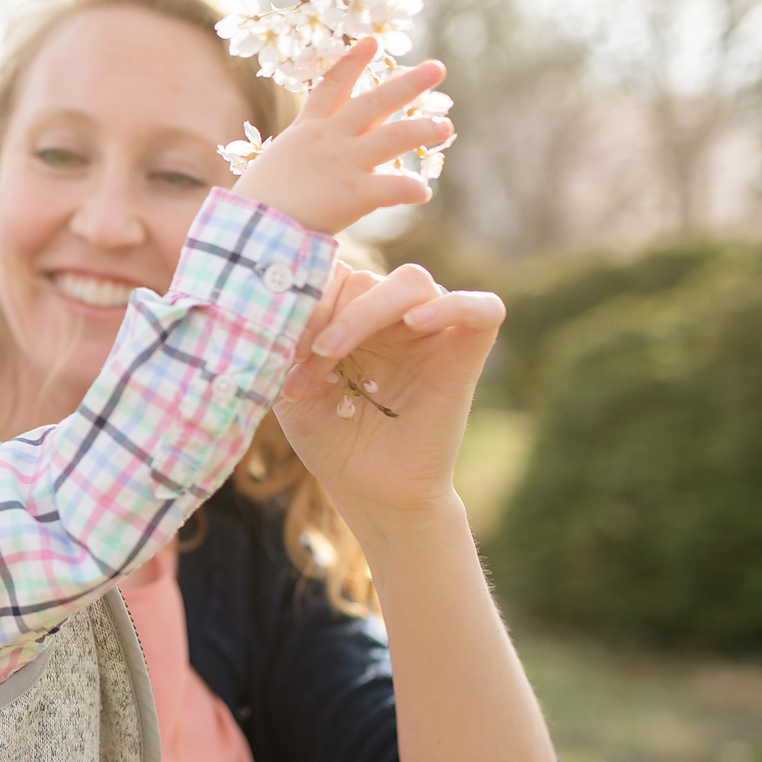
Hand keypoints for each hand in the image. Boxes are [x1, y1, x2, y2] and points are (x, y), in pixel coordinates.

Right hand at [233, 38, 450, 236]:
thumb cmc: (257, 203)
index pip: (333, 87)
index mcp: (307, 130)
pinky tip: (423, 193)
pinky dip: (412, 190)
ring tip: (445, 126)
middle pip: (374, 102)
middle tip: (437, 68)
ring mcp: (344, 162)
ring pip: (394, 137)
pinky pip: (395, 187)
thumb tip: (311, 164)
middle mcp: (330, 138)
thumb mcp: (277, 164)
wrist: (252, 226)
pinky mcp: (355, 192)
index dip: (353, 62)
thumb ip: (301, 157)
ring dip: (422, 129)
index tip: (372, 41)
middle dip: (408, 83)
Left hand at [275, 260, 504, 520]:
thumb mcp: (290, 382)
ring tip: (331, 352)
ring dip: (363, 312)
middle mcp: (393, 314)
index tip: (281, 349)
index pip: (332, 273)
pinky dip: (453, 306)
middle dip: (325, 317)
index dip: (304, 301)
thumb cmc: (330, 436)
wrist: (368, 489)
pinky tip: (415, 323)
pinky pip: (483, 309)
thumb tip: (279, 294)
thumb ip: (285, 338)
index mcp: (353, 311)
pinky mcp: (466, 354)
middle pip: (365, 278)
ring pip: (412, 282)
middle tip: (304, 366)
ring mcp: (432, 330)